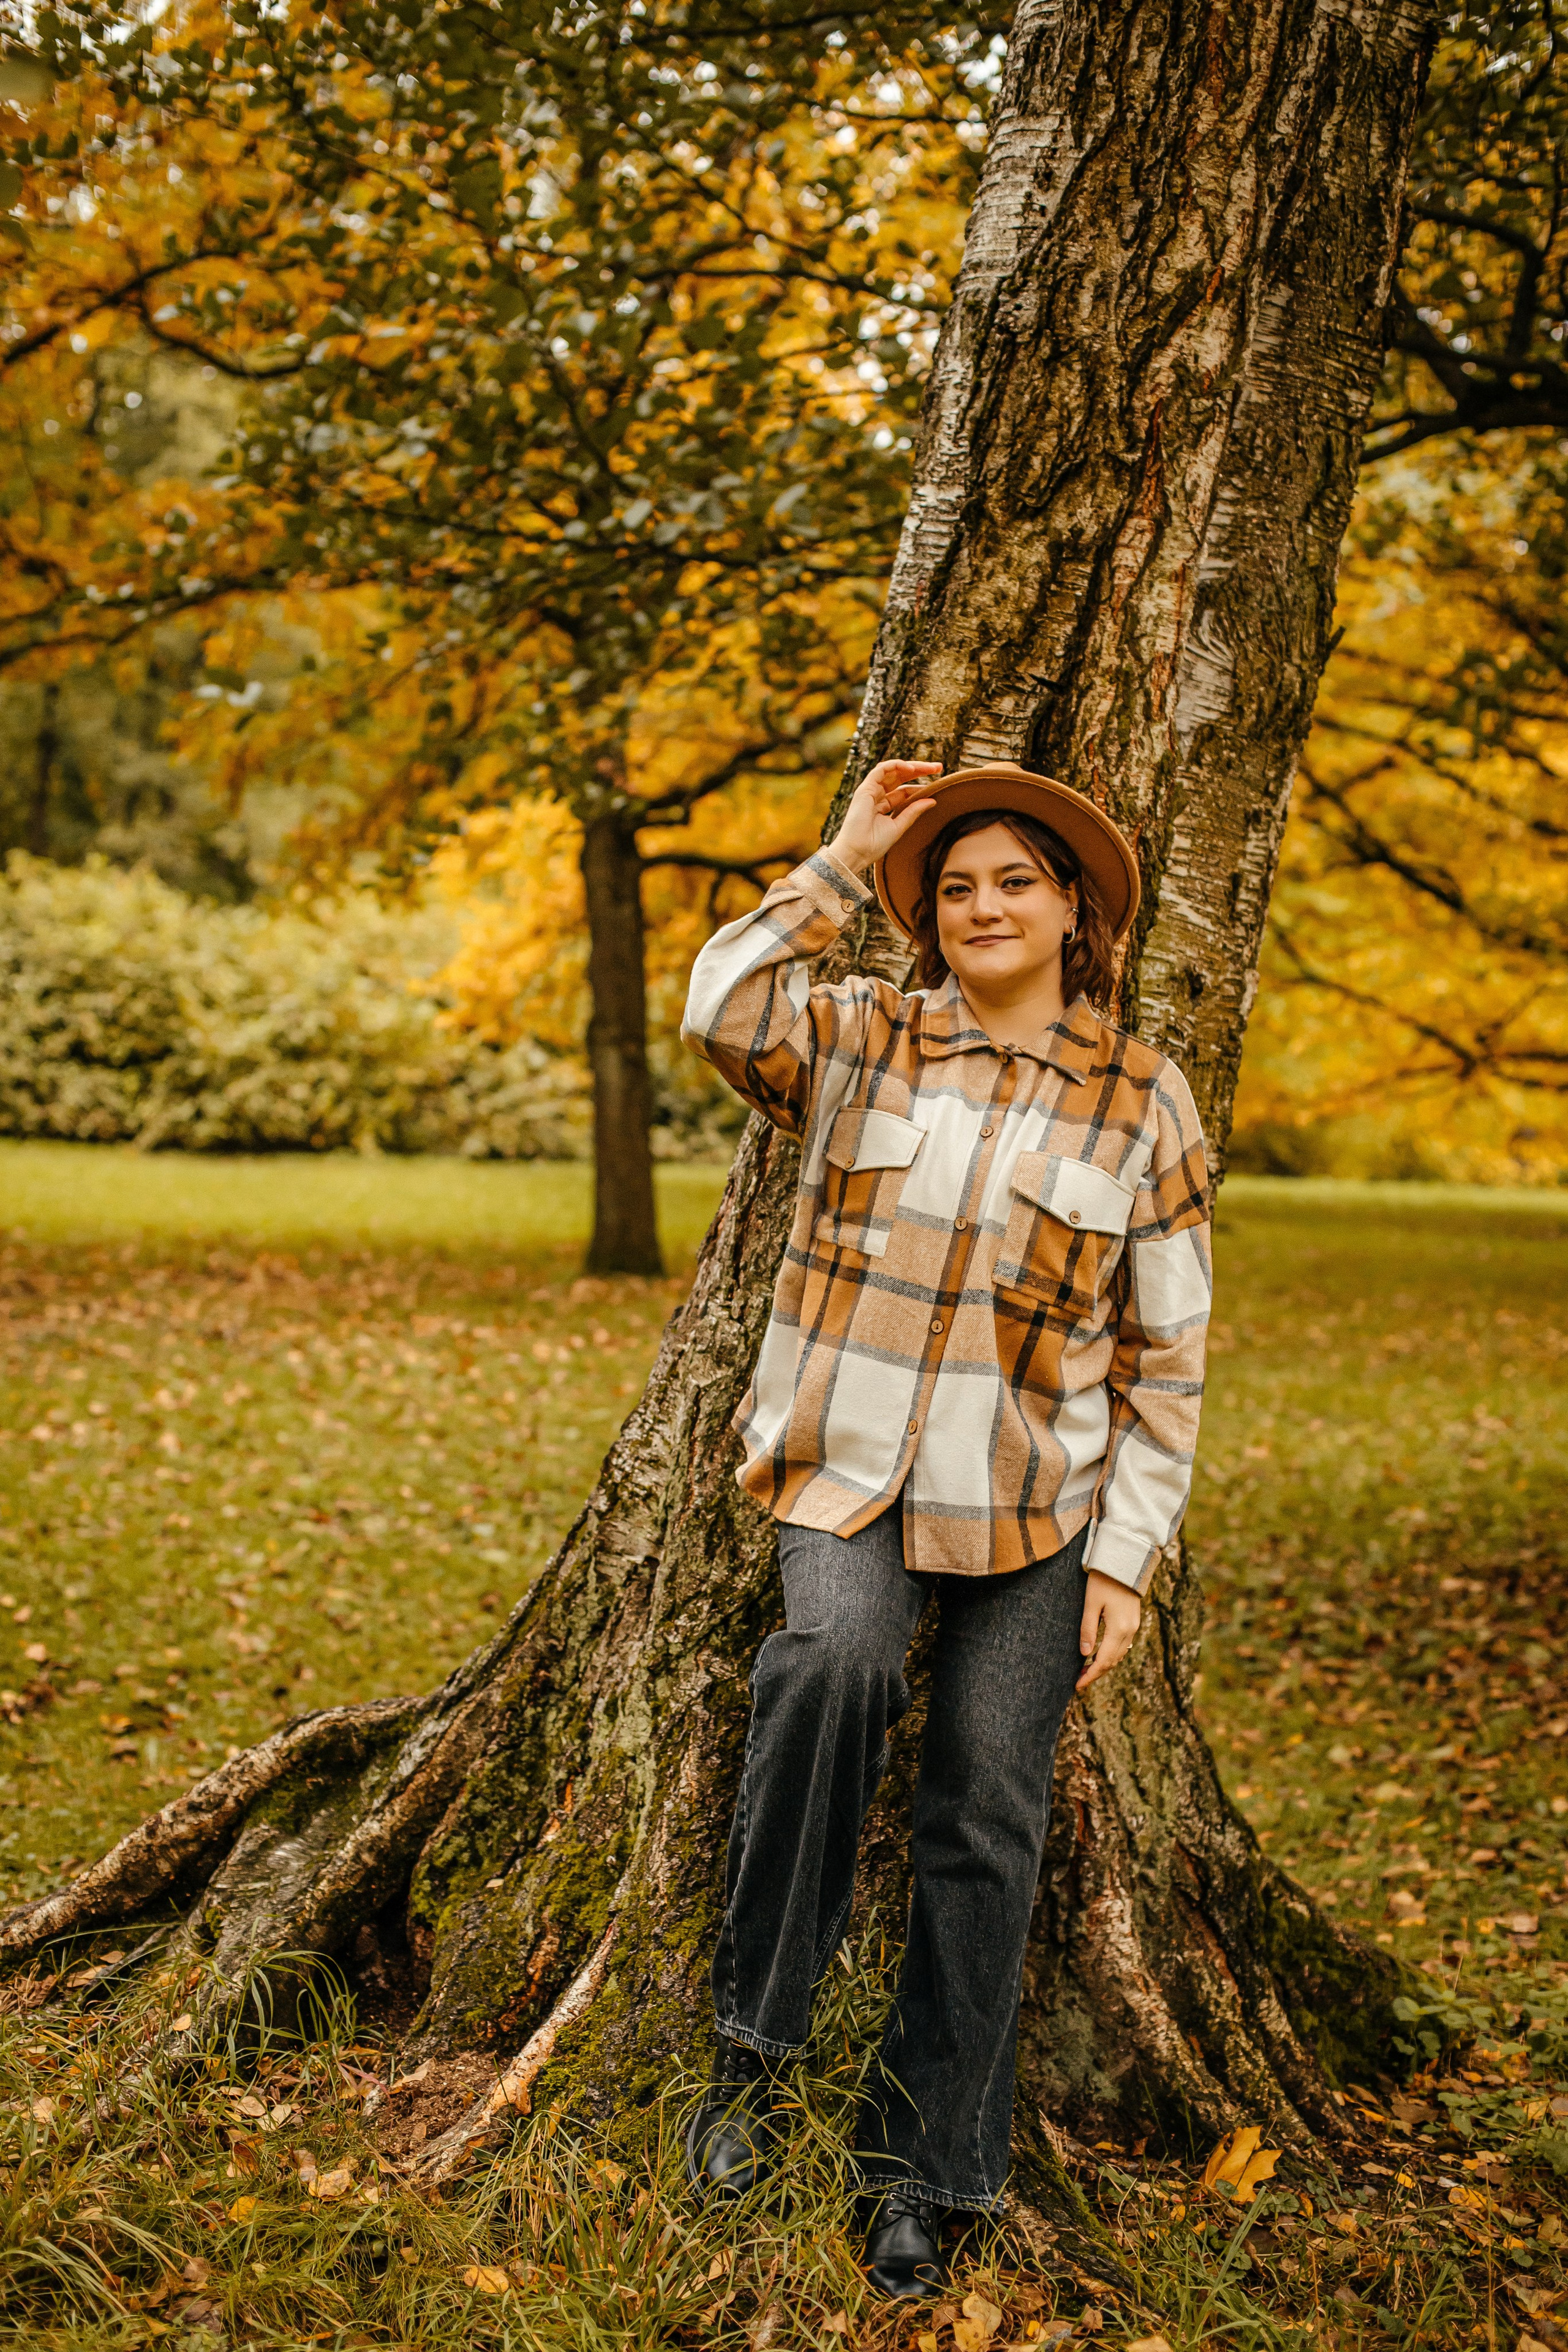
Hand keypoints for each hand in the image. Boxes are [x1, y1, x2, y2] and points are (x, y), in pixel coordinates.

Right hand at [827, 759, 943, 873]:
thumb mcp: (899, 826)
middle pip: (900, 777)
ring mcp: (870, 791)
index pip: (904, 791)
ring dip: (911, 766)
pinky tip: (911, 768)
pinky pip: (881, 769)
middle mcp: (876, 796)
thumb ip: (913, 812)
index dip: (920, 786)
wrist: (857, 852)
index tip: (938, 784)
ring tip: (930, 767)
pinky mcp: (865, 788)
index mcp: (883, 806)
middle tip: (939, 767)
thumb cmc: (874, 844)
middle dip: (919, 770)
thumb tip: (932, 800)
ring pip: (892, 770)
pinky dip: (896, 765)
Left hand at [1076, 1571, 1140, 1693]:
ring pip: (1119, 1654)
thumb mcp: (1091, 1604)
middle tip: (1078, 1681)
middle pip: (1112, 1661)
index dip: (1090, 1675)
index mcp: (1118, 1629)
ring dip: (1103, 1664)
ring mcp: (1134, 1626)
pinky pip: (1123, 1645)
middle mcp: (1130, 1631)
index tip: (1077, 1685)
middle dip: (1095, 1673)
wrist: (1124, 1562)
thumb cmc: (1104, 1580)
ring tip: (1085, 1670)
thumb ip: (1088, 1629)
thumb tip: (1085, 1655)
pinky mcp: (1133, 1620)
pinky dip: (1111, 1654)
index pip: (1103, 1661)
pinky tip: (1099, 1654)